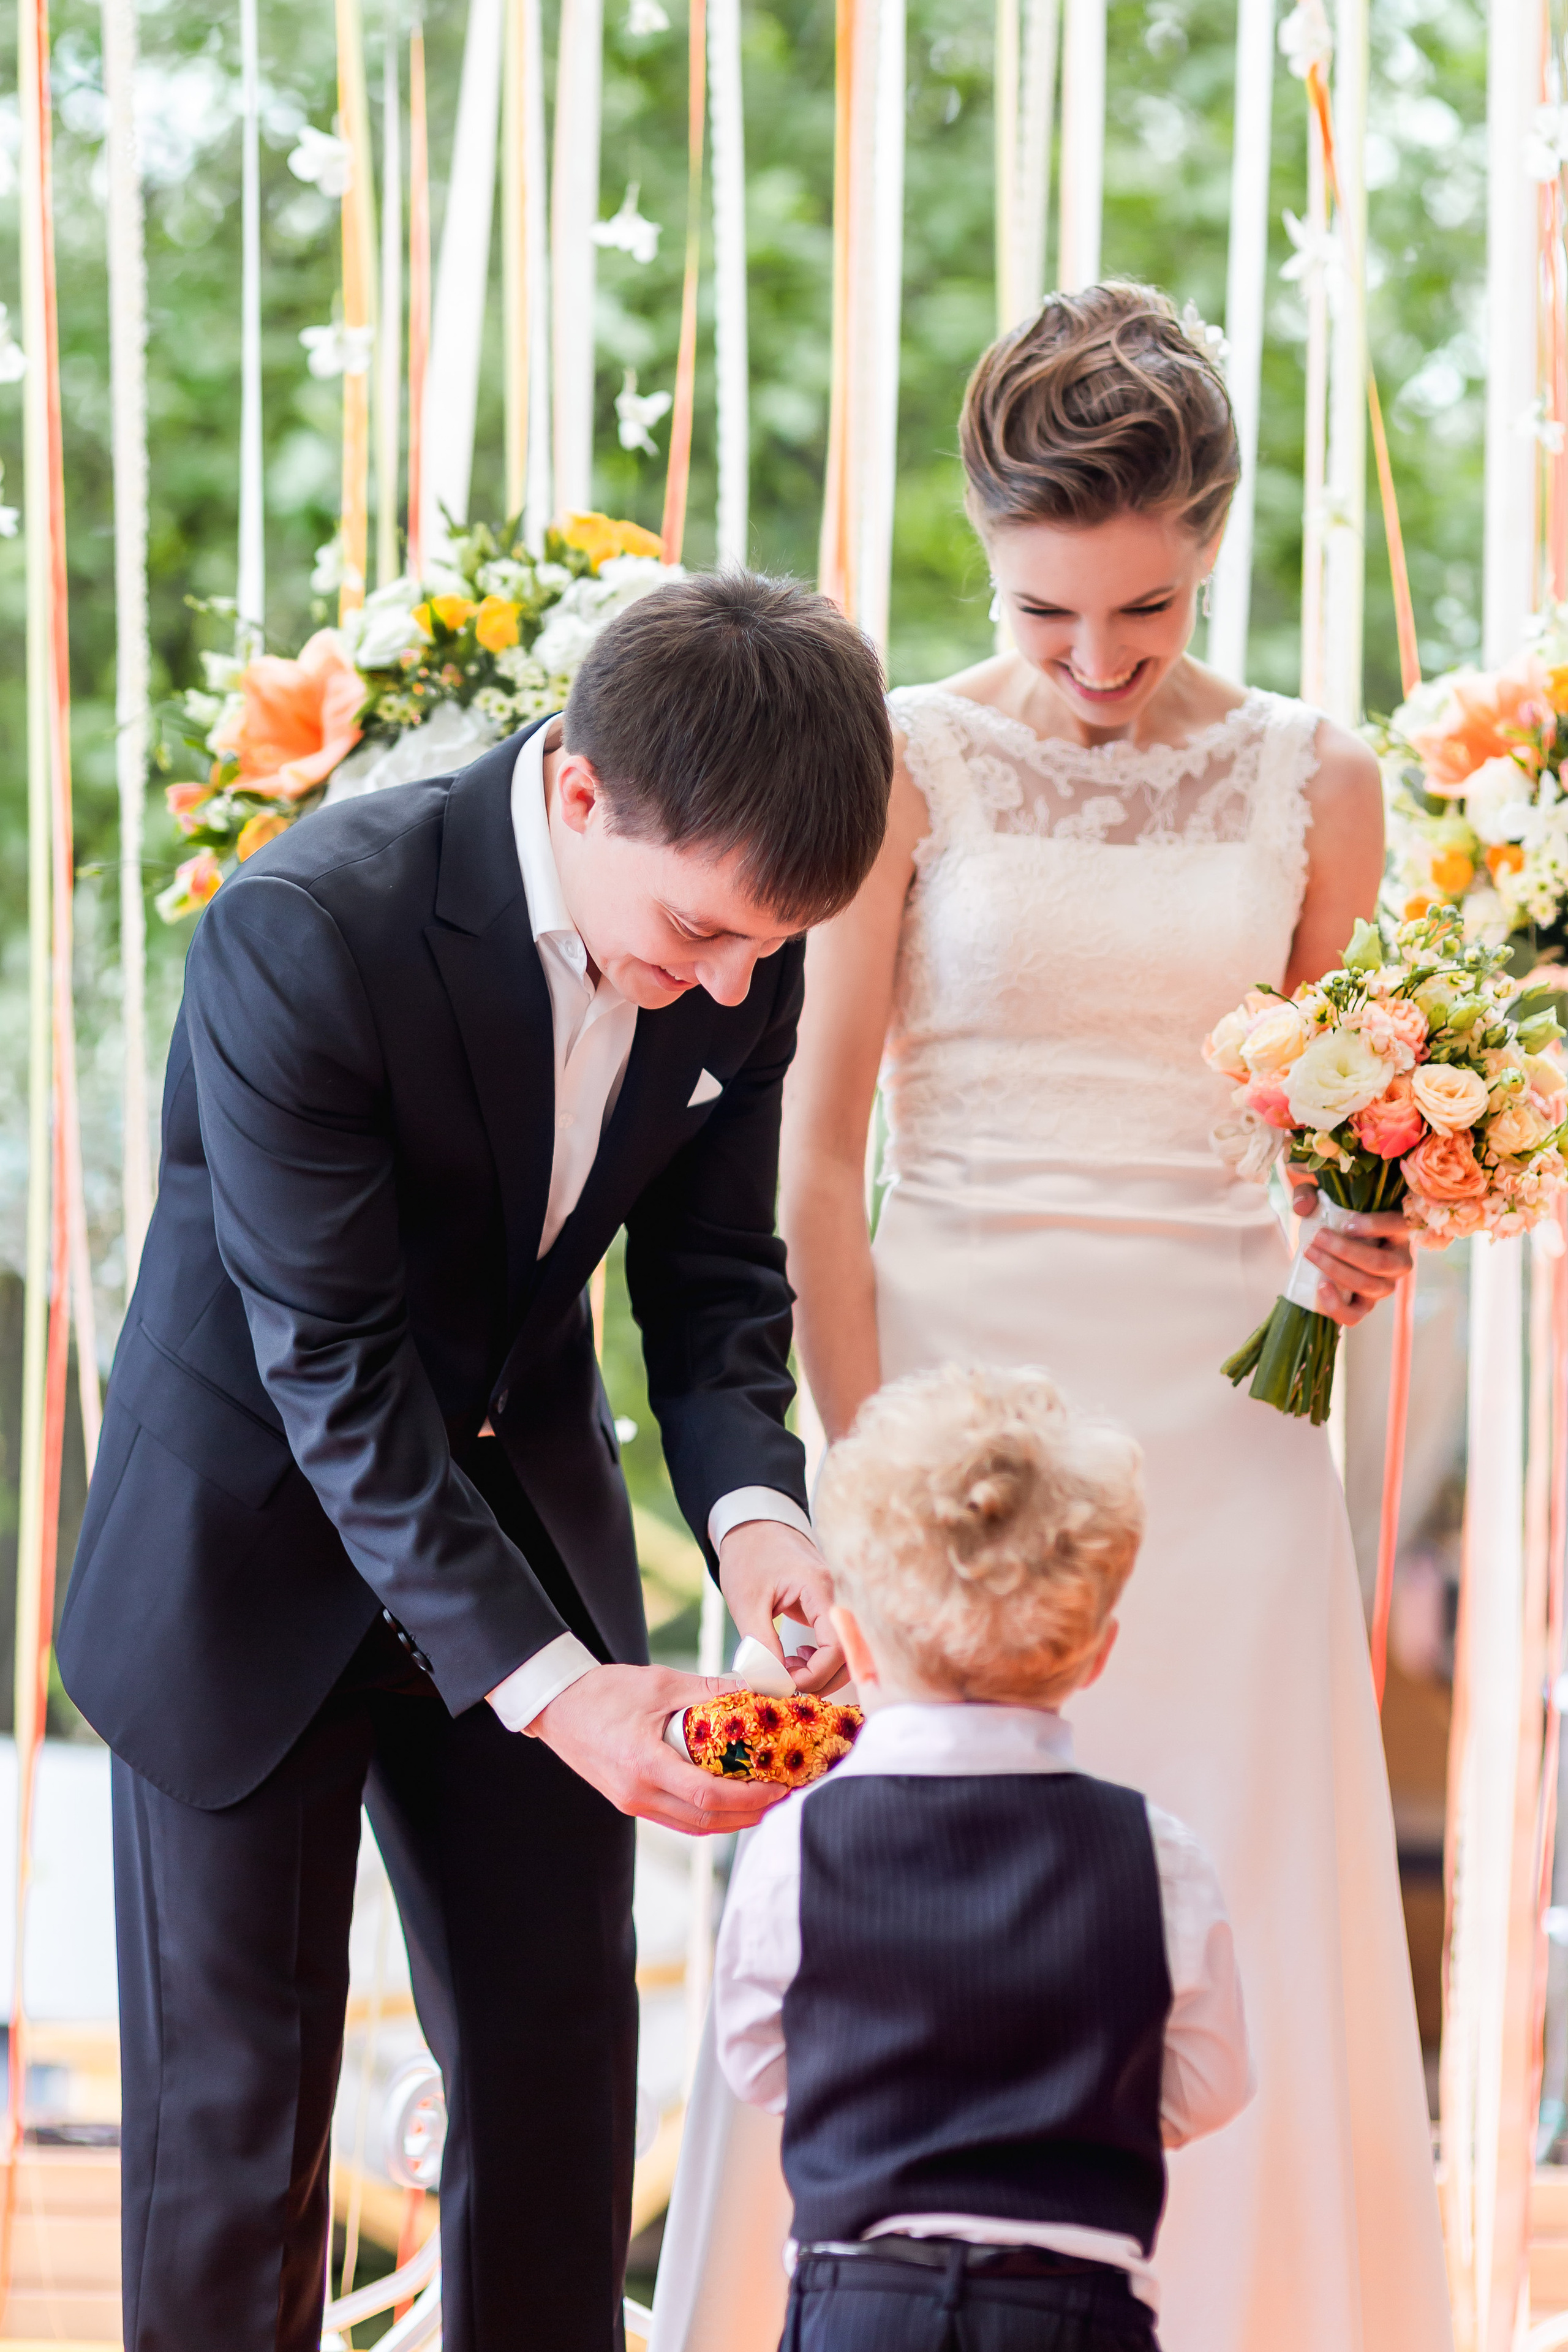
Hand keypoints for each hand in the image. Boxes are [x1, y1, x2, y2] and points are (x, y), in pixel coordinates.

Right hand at [531, 1663, 785, 1834]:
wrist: (556, 1706)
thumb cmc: (603, 1691)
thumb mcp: (660, 1683)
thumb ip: (707, 1690)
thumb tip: (753, 1690)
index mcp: (644, 1764)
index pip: (707, 1794)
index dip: (748, 1797)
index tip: (778, 1787)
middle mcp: (637, 1793)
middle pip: (705, 1819)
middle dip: (749, 1814)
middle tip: (781, 1797)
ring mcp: (631, 1802)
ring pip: (692, 1825)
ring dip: (730, 1820)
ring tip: (762, 1803)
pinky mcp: (628, 1801)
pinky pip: (675, 1819)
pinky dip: (706, 1815)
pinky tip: (726, 1801)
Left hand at [717, 1519, 847, 1692]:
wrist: (752, 1526)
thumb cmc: (748, 1556)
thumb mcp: (746, 1603)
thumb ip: (760, 1645)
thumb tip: (772, 1683)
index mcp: (820, 1588)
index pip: (837, 1645)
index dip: (815, 1674)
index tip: (784, 1684)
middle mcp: (838, 1594)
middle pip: (850, 1653)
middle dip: (820, 1678)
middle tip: (784, 1684)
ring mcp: (837, 1600)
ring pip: (848, 1651)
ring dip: (821, 1671)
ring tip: (785, 1670)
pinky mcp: (830, 1606)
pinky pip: (839, 1641)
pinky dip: (822, 1659)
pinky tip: (796, 1657)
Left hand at [1288, 1173, 1412, 1326]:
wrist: (1333, 1245)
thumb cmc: (1335, 1216)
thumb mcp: (1323, 1199)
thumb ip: (1310, 1195)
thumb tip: (1301, 1208)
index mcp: (1398, 1230)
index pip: (1398, 1225)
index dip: (1375, 1226)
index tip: (1346, 1224)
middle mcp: (1398, 1260)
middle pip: (1380, 1262)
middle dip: (1346, 1251)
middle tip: (1318, 1237)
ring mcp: (1384, 1285)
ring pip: (1368, 1285)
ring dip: (1337, 1271)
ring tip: (1310, 1253)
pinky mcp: (1364, 1304)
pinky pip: (1355, 1314)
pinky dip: (1337, 1305)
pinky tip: (1320, 1287)